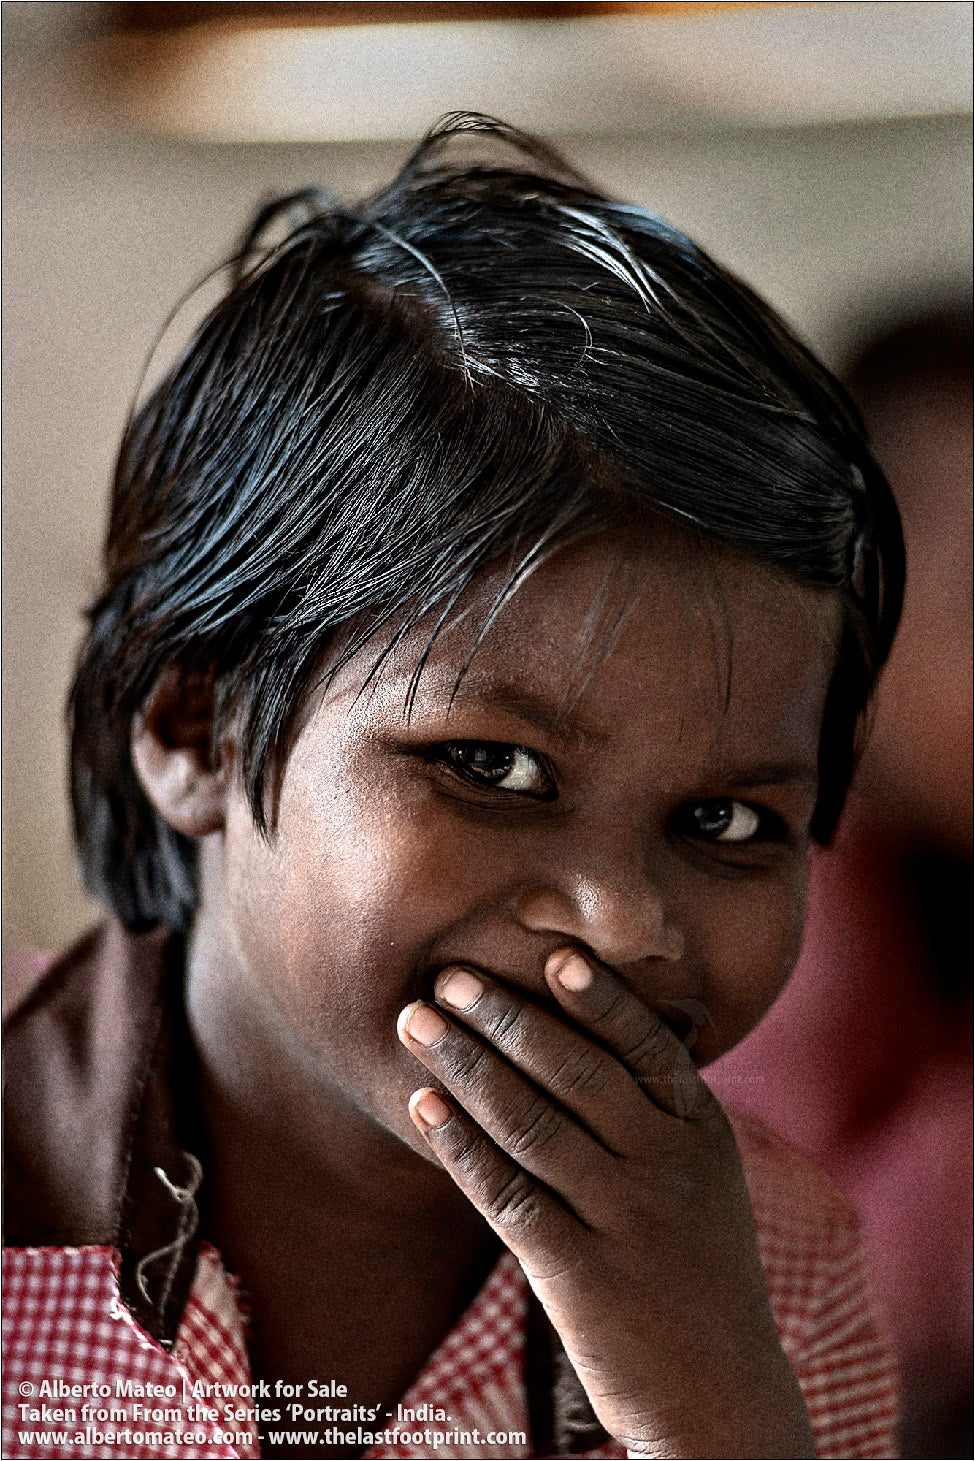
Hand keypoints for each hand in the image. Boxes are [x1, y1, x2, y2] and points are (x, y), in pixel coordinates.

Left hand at [397, 950, 814, 1457]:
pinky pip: (508, 1194)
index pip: (647, 1046)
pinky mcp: (581, 1273)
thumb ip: (658, 1110)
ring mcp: (626, 1219)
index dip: (599, 999)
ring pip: (533, 1123)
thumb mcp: (706, 1177)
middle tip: (450, 975)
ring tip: (416, 1021)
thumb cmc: (697, 1266)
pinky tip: (424, 1106)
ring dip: (466, 1065)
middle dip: (507, 1016)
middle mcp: (668, 1165)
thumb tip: (590, 1027)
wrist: (721, 1392)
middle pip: (578, 1072)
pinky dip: (460, 1145)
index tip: (553, 954)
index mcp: (701, 1131)